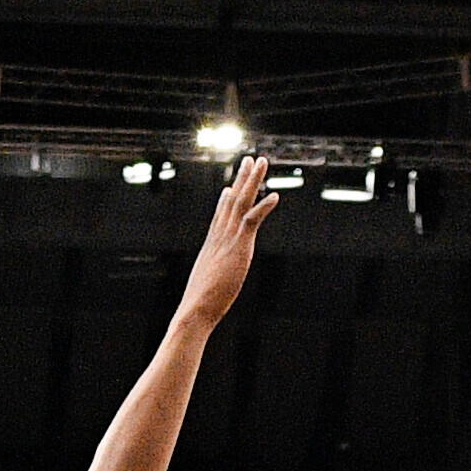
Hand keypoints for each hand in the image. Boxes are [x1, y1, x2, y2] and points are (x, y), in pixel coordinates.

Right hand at [175, 155, 277, 330]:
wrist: (195, 310)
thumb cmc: (200, 305)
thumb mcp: (207, 285)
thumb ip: (212, 276)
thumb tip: (208, 283)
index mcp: (212, 245)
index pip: (220, 216)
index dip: (227, 200)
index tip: (231, 186)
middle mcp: (219, 237)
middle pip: (232, 201)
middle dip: (243, 179)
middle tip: (250, 160)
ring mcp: (228, 240)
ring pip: (242, 202)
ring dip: (253, 181)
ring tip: (261, 162)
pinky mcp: (238, 247)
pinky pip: (252, 221)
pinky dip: (263, 207)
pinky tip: (275, 196)